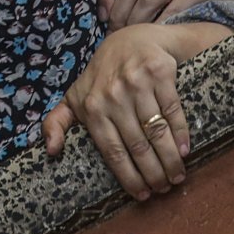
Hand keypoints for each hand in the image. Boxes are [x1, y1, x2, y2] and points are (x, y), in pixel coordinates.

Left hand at [39, 23, 227, 200]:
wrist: (132, 39)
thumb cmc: (101, 76)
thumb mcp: (74, 96)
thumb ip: (57, 122)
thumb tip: (50, 151)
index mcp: (91, 106)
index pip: (111, 150)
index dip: (128, 176)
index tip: (141, 194)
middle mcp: (112, 94)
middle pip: (137, 144)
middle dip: (153, 173)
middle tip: (163, 189)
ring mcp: (136, 82)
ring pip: (156, 131)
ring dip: (169, 159)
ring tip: (177, 176)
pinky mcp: (159, 72)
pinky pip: (173, 110)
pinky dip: (180, 134)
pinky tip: (184, 151)